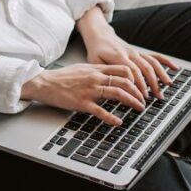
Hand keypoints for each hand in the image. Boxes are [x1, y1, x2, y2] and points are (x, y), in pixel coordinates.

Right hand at [21, 63, 146, 125]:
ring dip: (132, 101)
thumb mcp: (83, 68)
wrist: (46, 82)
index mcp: (96, 69)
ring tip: (139, 108)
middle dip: (138, 91)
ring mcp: (90, 90)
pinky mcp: (82, 103)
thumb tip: (110, 75)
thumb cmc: (63, 77)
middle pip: (124, 81)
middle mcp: (95, 77)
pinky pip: (101, 111)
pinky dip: (112, 118)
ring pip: (117, 93)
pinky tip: (118, 122)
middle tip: (144, 99)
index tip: (141, 85)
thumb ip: (97, 71)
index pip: (123, 69)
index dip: (135, 77)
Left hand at [85, 30, 178, 100]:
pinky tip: (175, 68)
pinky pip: (154, 56)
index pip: (132, 71)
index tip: (141, 97)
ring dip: (161, 74)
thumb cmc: (96, 51)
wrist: (100, 35)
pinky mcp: (140, 53)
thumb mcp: (95, 62)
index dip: (138, 84)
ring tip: (167, 86)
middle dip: (152, 83)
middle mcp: (130, 53)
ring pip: (152, 63)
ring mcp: (136, 52)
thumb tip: (112, 86)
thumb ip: (105, 73)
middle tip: (157, 97)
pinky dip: (165, 61)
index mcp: (118, 56)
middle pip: (145, 68)